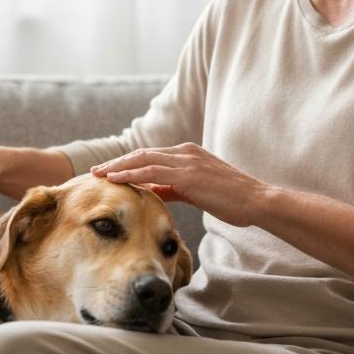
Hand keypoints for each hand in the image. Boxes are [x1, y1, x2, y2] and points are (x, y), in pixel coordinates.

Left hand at [91, 143, 271, 227]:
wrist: (257, 201)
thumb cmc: (232, 200)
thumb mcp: (198, 191)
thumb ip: (174, 188)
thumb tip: (152, 192)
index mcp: (188, 154)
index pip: (151, 156)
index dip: (128, 163)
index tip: (109, 172)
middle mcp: (185, 152)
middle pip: (142, 154)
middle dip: (117, 163)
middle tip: (96, 172)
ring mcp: (186, 161)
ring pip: (142, 160)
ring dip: (118, 168)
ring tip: (99, 176)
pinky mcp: (188, 174)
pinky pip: (152, 172)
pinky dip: (131, 174)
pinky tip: (116, 181)